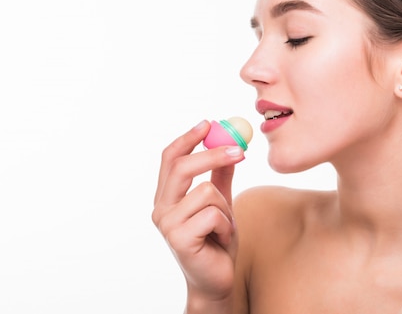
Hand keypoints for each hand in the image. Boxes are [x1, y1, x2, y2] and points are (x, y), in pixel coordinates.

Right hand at [152, 120, 244, 302]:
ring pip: (206, 192)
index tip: (208, 123)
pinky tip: (222, 239)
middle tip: (240, 150)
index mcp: (167, 197)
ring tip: (225, 227)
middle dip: (212, 154)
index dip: (187, 138)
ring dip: (226, 208)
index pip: (169, 159)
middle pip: (181, 167)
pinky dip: (227, 225)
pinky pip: (213, 214)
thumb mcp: (221, 203)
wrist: (217, 280)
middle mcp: (161, 209)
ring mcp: (167, 224)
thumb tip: (231, 145)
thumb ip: (220, 176)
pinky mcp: (179, 239)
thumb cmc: (216, 242)